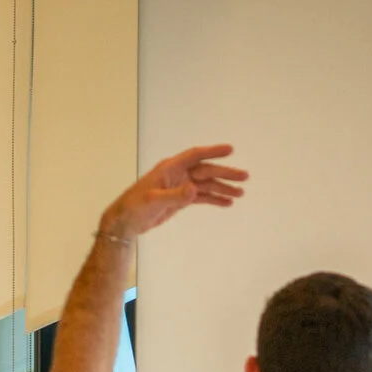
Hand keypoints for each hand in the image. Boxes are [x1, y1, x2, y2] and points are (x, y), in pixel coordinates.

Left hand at [101, 144, 248, 239]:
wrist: (126, 221)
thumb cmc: (135, 207)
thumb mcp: (154, 200)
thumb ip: (175, 195)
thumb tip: (194, 189)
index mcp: (170, 168)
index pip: (195, 156)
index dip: (212, 152)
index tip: (230, 150)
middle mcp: (178, 174)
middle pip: (206, 171)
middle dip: (225, 174)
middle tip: (244, 177)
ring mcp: (181, 187)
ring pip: (206, 185)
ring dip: (223, 188)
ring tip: (240, 194)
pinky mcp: (181, 200)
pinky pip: (201, 197)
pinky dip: (214, 200)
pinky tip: (227, 203)